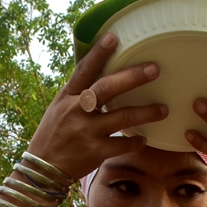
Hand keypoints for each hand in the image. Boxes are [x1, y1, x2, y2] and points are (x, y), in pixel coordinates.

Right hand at [26, 33, 168, 180]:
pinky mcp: (95, 152)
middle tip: (154, 69)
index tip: (113, 37)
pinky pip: (122, 144)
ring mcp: (87, 132)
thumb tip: (100, 72)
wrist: (43, 169)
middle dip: (132, 77)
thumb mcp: (60, 108)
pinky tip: (144, 139)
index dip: (98, 53)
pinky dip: (135, 142)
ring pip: (122, 118)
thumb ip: (79, 93)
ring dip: (146, 112)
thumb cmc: (53, 134)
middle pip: (107, 88)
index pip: (84, 70)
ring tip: (163, 110)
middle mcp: (77, 111)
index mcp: (68, 97)